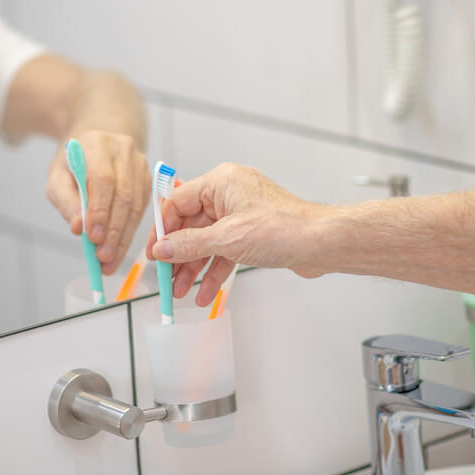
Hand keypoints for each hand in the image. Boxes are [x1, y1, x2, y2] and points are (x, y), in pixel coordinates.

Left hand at [47, 130, 150, 274]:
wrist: (95, 147)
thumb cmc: (73, 166)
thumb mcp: (57, 180)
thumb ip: (66, 202)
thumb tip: (79, 228)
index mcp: (97, 144)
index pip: (102, 179)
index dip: (99, 210)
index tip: (93, 237)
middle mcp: (123, 149)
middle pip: (123, 195)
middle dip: (113, 230)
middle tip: (103, 257)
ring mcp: (140, 163)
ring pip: (136, 206)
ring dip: (122, 237)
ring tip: (109, 261)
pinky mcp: (148, 179)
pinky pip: (142, 210)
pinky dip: (129, 233)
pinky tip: (118, 250)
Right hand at [145, 163, 324, 305]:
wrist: (320, 243)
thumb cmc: (283, 228)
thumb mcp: (226, 239)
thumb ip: (189, 245)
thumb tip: (163, 249)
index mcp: (221, 182)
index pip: (177, 202)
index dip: (163, 230)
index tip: (154, 253)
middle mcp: (230, 194)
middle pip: (191, 225)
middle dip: (179, 255)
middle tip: (166, 278)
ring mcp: (242, 214)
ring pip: (208, 241)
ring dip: (194, 267)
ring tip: (181, 291)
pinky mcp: (252, 232)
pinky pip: (225, 250)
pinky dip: (215, 270)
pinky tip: (205, 292)